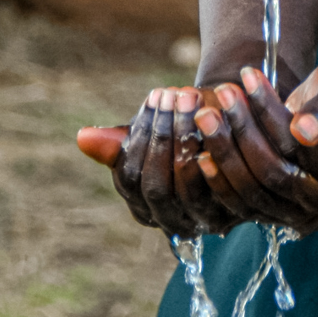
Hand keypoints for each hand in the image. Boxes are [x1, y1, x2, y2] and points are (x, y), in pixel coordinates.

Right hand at [77, 87, 238, 238]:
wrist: (236, 134)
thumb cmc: (187, 131)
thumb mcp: (153, 134)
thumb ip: (121, 142)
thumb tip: (81, 137)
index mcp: (144, 207)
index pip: (130, 178)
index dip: (139, 136)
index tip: (154, 96)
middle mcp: (171, 222)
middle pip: (156, 186)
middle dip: (163, 135)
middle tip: (175, 93)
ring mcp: (203, 221)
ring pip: (186, 185)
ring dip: (188, 136)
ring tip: (193, 97)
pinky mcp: (234, 212)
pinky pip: (220, 187)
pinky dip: (215, 151)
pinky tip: (215, 122)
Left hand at [192, 49, 317, 235]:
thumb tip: (303, 131)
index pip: (300, 149)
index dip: (269, 115)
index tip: (247, 78)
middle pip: (275, 175)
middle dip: (241, 134)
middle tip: (216, 97)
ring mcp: (305, 211)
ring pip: (255, 192)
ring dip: (225, 153)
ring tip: (204, 113)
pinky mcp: (282, 209)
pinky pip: (246, 201)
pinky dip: (222, 177)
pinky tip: (200, 151)